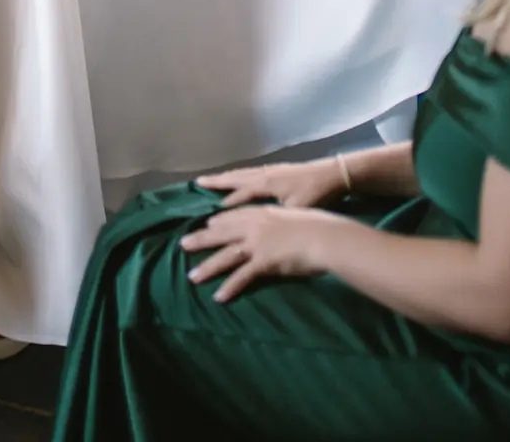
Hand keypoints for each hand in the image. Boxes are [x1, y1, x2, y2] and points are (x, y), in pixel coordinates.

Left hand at [181, 204, 330, 303]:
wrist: (326, 237)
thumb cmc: (318, 227)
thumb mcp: (295, 217)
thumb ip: (282, 223)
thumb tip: (281, 231)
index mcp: (263, 213)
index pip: (234, 216)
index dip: (218, 222)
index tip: (206, 226)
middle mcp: (255, 226)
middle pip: (221, 233)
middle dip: (201, 239)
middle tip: (182, 244)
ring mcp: (257, 244)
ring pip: (225, 256)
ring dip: (208, 267)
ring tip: (192, 277)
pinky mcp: (263, 262)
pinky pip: (242, 277)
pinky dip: (229, 287)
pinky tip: (219, 297)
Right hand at [196, 156, 346, 211]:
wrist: (335, 175)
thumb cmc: (316, 194)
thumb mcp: (295, 210)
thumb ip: (275, 218)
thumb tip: (258, 231)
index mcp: (267, 183)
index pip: (241, 192)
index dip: (227, 202)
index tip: (211, 213)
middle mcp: (265, 173)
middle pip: (237, 177)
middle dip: (218, 181)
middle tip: (199, 182)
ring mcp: (272, 169)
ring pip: (244, 172)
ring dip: (228, 176)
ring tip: (214, 178)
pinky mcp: (280, 169)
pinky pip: (252, 171)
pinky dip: (241, 174)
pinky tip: (241, 177)